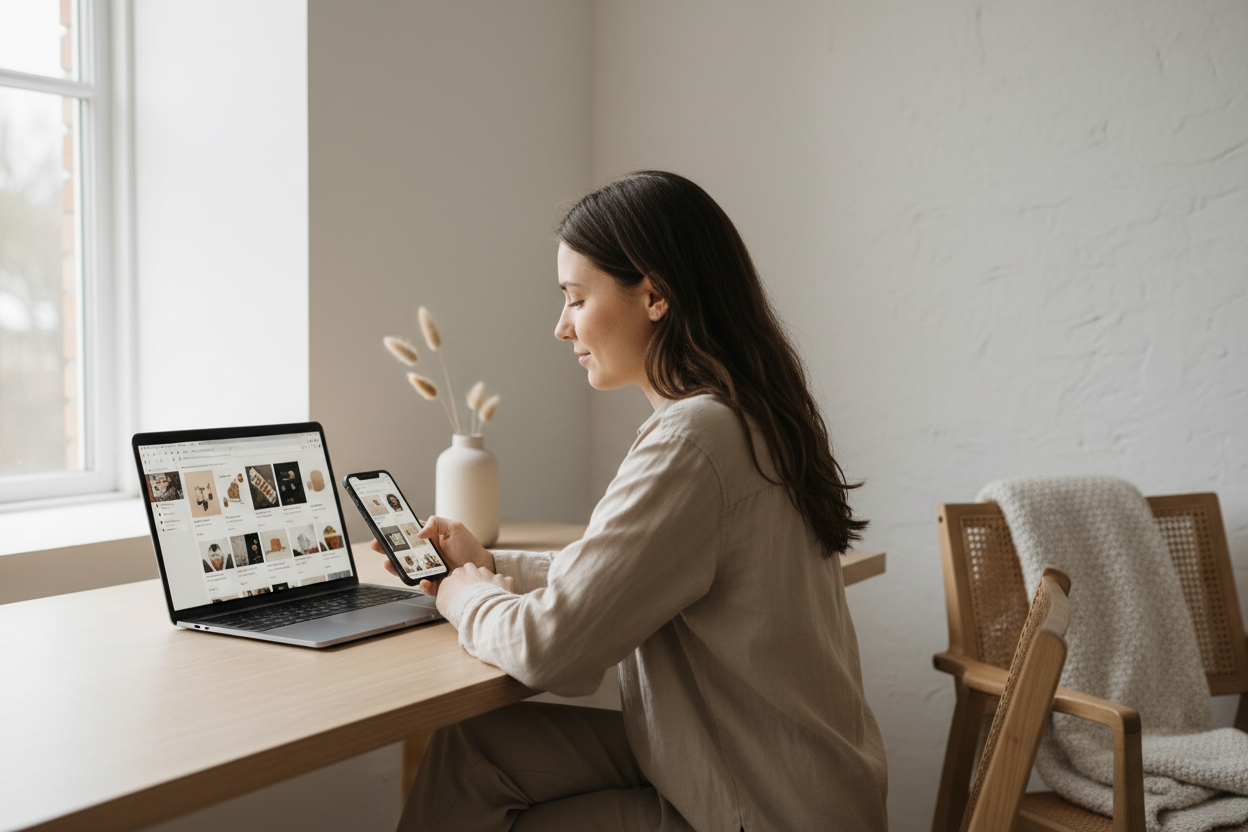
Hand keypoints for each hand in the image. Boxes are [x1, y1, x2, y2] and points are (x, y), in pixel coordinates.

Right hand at [372, 515, 496, 595]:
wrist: (483, 567)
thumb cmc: (469, 546)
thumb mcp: (454, 527)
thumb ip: (436, 523)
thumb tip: (419, 532)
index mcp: (428, 540)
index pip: (405, 536)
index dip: (392, 535)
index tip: (380, 533)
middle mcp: (425, 556)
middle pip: (401, 554)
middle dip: (387, 551)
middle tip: (378, 548)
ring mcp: (428, 571)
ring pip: (407, 571)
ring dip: (397, 569)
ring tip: (389, 564)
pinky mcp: (436, 585)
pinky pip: (425, 586)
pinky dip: (422, 584)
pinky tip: (422, 580)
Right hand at [434, 563, 513, 616]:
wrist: (477, 611)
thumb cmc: (458, 608)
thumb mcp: (441, 601)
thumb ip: (445, 591)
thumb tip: (447, 590)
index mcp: (458, 573)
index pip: (459, 573)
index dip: (461, 584)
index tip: (463, 593)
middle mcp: (474, 570)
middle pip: (474, 571)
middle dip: (475, 579)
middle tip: (475, 594)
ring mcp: (489, 574)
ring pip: (489, 575)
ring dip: (490, 584)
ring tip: (488, 598)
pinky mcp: (502, 580)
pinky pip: (505, 581)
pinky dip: (503, 589)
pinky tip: (500, 598)